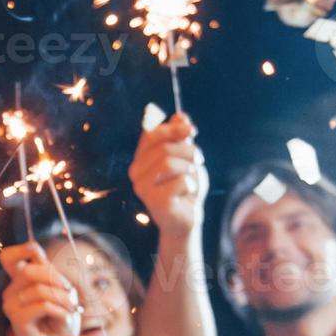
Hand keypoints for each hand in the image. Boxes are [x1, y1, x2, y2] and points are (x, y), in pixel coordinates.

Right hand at [0, 243, 78, 335]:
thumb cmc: (62, 323)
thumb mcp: (60, 291)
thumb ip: (49, 272)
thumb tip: (36, 252)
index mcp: (19, 282)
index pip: (8, 257)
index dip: (23, 250)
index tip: (40, 256)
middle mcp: (11, 293)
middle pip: (31, 270)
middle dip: (58, 280)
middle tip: (72, 296)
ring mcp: (11, 307)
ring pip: (39, 289)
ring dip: (64, 299)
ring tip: (71, 310)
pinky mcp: (17, 322)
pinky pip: (42, 305)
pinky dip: (60, 311)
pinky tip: (65, 319)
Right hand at [128, 113, 205, 234]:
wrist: (187, 219)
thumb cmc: (185, 188)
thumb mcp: (186, 158)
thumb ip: (181, 137)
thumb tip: (180, 116)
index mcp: (140, 159)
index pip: (151, 134)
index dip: (173, 128)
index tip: (192, 130)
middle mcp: (135, 172)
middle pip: (163, 148)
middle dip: (188, 151)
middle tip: (199, 160)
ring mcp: (142, 188)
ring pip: (170, 163)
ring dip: (190, 168)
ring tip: (193, 178)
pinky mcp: (155, 202)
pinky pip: (180, 182)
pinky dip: (191, 185)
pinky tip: (188, 195)